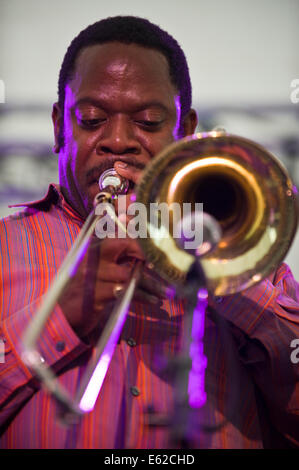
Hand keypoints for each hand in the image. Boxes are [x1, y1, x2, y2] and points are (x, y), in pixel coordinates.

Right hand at [58, 227, 167, 342]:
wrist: (60, 316)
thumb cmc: (82, 290)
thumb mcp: (95, 269)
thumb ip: (114, 256)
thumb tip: (138, 244)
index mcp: (91, 248)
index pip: (114, 232)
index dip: (136, 233)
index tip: (155, 242)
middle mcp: (90, 258)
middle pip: (120, 244)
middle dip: (144, 253)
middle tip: (160, 266)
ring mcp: (91, 276)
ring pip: (127, 273)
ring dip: (150, 283)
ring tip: (165, 292)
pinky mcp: (94, 295)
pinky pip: (124, 292)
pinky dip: (142, 296)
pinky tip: (153, 301)